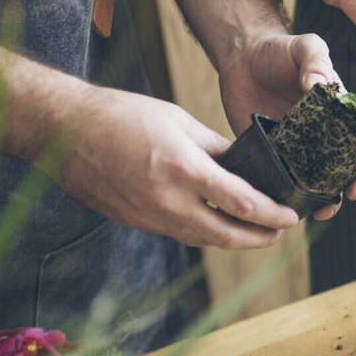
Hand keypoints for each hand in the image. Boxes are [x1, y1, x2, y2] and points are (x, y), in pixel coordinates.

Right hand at [56, 88, 298, 248]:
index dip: (272, 215)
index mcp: (185, 170)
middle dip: (260, 238)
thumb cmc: (123, 115)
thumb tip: (246, 167)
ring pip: (204, 239)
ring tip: (256, 232)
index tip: (290, 216)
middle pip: (228, 235)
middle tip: (280, 233)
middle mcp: (169, 201)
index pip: (243, 204)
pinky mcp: (137, 222)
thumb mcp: (179, 120)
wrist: (64, 131)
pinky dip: (204, 233)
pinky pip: (180, 234)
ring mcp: (151, 216)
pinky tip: (217, 225)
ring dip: (233, 239)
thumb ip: (216, 148)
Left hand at [218, 31, 355, 220]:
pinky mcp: (276, 158)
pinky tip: (297, 207)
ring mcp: (303, 150)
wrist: (241, 57)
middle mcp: (329, 136)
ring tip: (328, 208)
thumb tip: (319, 84)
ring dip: (334, 200)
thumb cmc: (280, 50)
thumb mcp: (305, 47)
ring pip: (327, 183)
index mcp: (344, 113)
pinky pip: (290, 184)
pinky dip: (296, 199)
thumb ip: (316, 61)